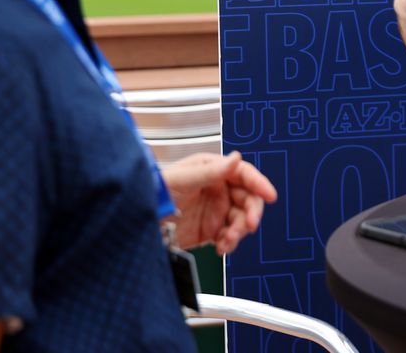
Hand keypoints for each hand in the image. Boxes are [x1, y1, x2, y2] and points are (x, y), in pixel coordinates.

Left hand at [162, 151, 277, 253]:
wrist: (136, 223)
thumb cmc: (152, 192)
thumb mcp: (182, 179)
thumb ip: (210, 171)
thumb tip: (235, 158)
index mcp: (212, 171)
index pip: (243, 174)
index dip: (259, 183)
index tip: (269, 195)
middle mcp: (217, 189)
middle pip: (247, 199)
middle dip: (251, 212)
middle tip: (249, 225)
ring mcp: (214, 211)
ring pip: (240, 220)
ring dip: (239, 231)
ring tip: (228, 240)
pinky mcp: (209, 230)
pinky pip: (229, 236)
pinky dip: (230, 243)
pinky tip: (222, 247)